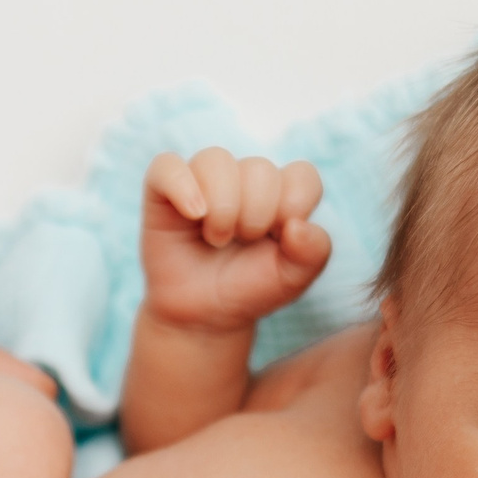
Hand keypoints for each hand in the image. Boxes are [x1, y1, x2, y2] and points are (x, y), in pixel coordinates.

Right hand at [140, 149, 331, 333]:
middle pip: (260, 169)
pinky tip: (195, 215)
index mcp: (281, 192)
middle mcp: (243, 179)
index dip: (295, 205)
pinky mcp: (163, 190)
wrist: (205, 316)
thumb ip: (314, 252)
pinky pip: (167, 166)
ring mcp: (203, 180)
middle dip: (257, 216)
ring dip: (223, 206)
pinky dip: (182, 187)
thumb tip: (298, 225)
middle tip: (242, 244)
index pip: (302, 175)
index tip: (280, 238)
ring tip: (217, 239)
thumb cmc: (249, 289)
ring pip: (216, 160)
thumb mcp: (292, 279)